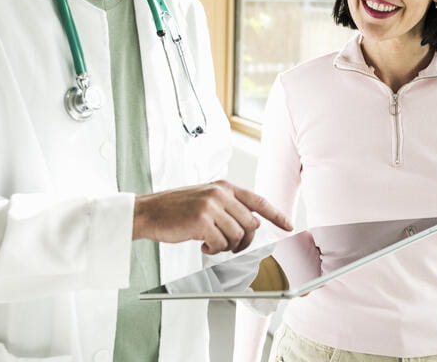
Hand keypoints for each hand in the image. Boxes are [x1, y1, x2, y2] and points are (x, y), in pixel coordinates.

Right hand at [132, 180, 292, 254]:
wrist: (148, 211)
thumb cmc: (175, 208)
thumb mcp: (205, 198)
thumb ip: (227, 206)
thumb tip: (250, 224)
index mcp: (223, 187)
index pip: (258, 200)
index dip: (276, 214)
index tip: (288, 224)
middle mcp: (220, 194)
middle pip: (250, 225)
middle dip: (242, 241)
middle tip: (227, 244)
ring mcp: (211, 206)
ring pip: (237, 237)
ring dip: (225, 246)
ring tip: (209, 242)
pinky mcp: (202, 222)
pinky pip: (220, 244)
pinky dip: (213, 250)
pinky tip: (201, 244)